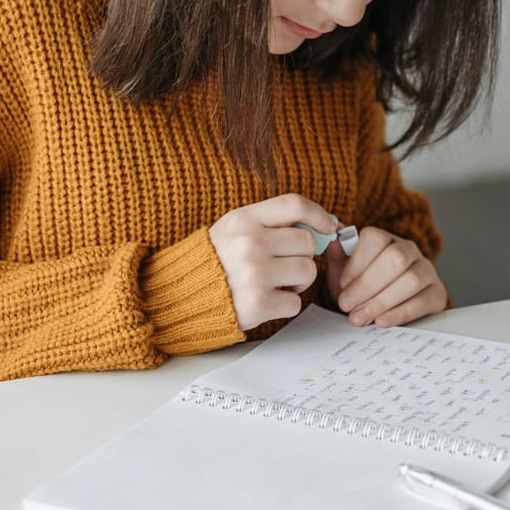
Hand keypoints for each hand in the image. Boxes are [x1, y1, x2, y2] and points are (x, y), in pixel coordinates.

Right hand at [208, 194, 333, 329]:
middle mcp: (250, 243)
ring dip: (297, 281)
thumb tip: (323, 226)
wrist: (181, 295)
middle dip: (302, 255)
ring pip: (307, 271)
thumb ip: (271, 223)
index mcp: (245, 219)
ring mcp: (255, 274)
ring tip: (274, 283)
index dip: (319, 214)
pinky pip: (296, 302)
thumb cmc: (216, 260)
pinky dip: (285, 304)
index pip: (294, 204)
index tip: (328, 226)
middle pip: (307, 242)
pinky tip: (266, 300)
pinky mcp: (259, 303)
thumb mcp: (235, 228)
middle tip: (283, 264)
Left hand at [332, 227, 446, 328]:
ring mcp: (427, 270)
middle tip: (346, 306)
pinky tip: (381, 322)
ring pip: (411, 280)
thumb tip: (333, 243)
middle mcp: (410, 250)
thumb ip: (338, 258)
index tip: (342, 284)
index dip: (356, 263)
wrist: (389, 306)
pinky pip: (423, 302)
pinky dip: (400, 313)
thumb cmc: (364, 286)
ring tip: (359, 318)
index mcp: (386, 239)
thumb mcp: (346, 272)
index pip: (375, 238)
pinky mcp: (437, 294)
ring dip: (381, 301)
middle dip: (367, 285)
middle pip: (395, 259)